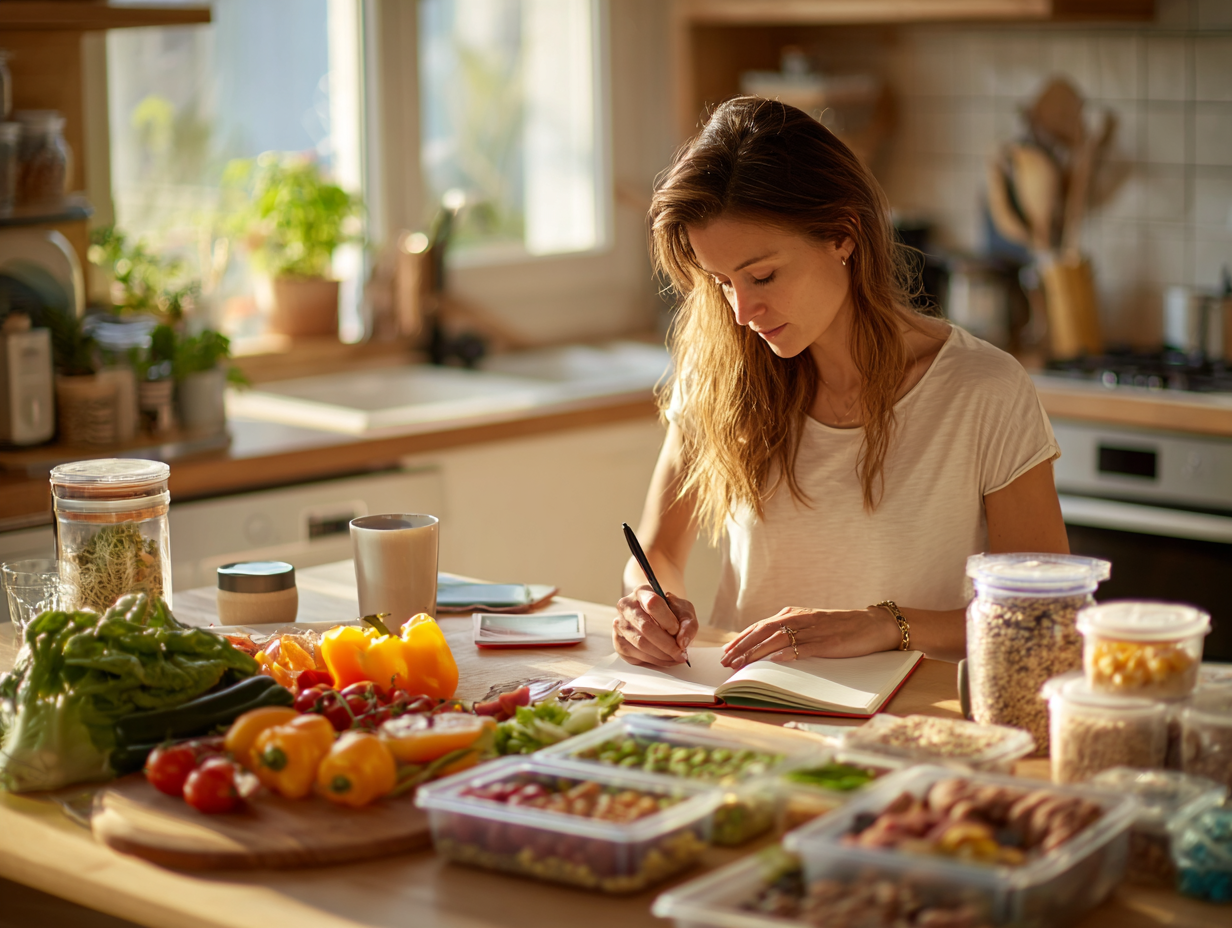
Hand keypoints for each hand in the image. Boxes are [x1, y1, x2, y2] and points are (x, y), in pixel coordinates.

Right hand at [613, 586, 698, 667]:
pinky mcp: (618, 642)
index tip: (676, 630)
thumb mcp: (685, 613)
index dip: (667, 619)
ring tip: (675, 657)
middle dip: (667, 644)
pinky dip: (655, 661)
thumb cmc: (671, 614)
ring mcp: (619, 624)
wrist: (659, 620)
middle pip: (646, 627)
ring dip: (662, 654)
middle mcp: (626, 606)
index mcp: (642, 592)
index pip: (653, 603)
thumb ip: (688, 624)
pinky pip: (636, 655)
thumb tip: (682, 642)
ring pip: (641, 643)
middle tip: (681, 653)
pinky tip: (665, 659)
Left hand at [720, 605, 899, 667]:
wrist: (871, 624)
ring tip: (742, 664)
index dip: (742, 639)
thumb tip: (765, 643)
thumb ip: (790, 630)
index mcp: (794, 614)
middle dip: (743, 647)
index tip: (726, 651)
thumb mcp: (810, 623)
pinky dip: (788, 653)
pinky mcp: (827, 642)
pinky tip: (774, 660)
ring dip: (758, 652)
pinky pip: (804, 647)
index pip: (761, 626)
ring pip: (778, 639)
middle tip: (727, 661)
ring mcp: (813, 630)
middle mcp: (800, 619)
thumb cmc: (839, 626)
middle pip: (764, 631)